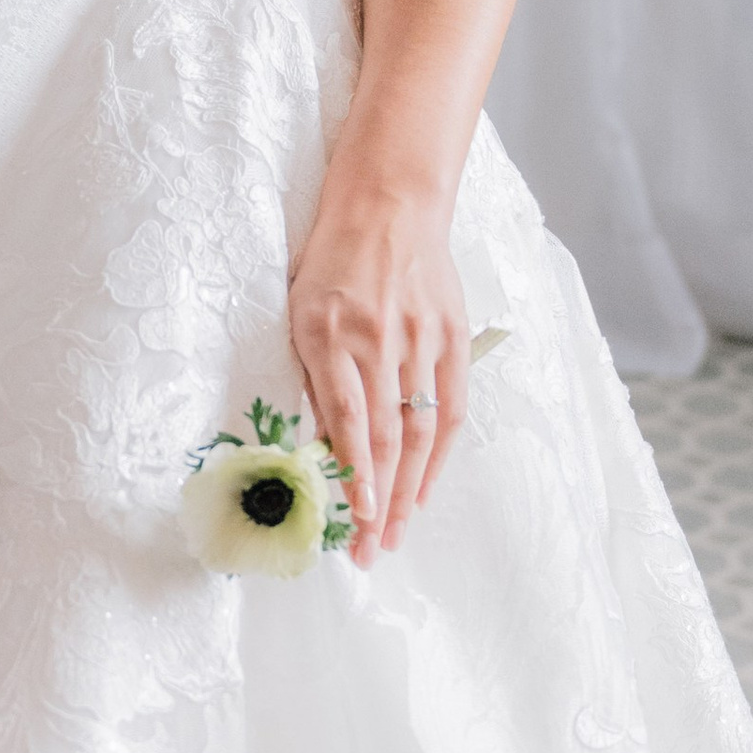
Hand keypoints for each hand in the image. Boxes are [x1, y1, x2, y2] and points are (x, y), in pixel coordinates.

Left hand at [286, 167, 469, 567]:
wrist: (389, 203)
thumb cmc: (332, 258)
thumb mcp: (301, 308)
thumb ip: (312, 372)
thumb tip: (321, 441)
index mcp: (328, 333)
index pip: (348, 420)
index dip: (354, 474)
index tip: (352, 519)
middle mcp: (376, 340)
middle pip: (385, 436)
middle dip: (377, 500)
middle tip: (370, 550)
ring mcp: (419, 339)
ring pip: (419, 429)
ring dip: (408, 489)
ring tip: (396, 533)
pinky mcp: (450, 335)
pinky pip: (449, 404)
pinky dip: (440, 453)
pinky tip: (426, 488)